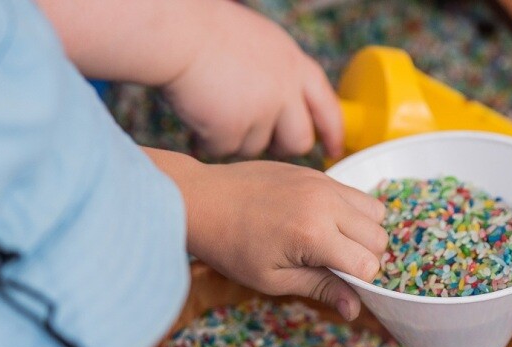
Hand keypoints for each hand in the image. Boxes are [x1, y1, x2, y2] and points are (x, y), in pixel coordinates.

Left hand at [153, 152, 384, 319]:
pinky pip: (354, 192)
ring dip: (364, 232)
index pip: (369, 263)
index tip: (340, 285)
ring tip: (335, 244)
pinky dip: (352, 212)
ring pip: (375, 211)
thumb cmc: (231, 247)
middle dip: (367, 257)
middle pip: (378, 236)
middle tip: (336, 267)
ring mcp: (322, 182)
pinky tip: (325, 224)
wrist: (200, 200)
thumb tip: (355, 310)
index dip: (361, 281)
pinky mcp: (316, 172)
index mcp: (314, 234)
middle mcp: (325, 203)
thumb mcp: (273, 279)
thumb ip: (320, 288)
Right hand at [162, 1, 341, 158]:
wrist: (176, 32)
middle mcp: (285, 89)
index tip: (334, 149)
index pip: (327, 106)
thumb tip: (288, 104)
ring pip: (256, 148)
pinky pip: (223, 149)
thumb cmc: (206, 31)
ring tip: (214, 106)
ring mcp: (261, 111)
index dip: (333, 131)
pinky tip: (197, 113)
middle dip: (280, 145)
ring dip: (236, 137)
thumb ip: (279, 74)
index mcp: (294, 65)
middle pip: (299, 141)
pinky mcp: (234, 129)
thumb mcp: (261, 45)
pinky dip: (208, 138)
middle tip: (256, 135)